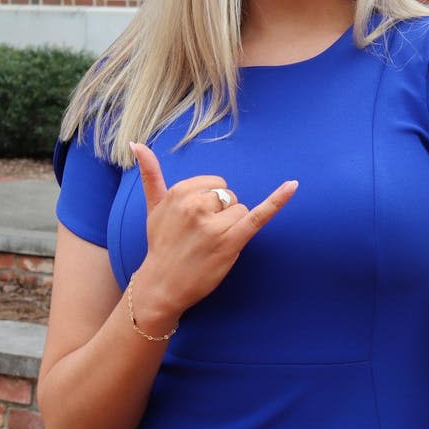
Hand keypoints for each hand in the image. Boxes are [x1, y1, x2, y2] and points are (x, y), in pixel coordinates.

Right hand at [128, 142, 297, 322]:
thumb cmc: (162, 244)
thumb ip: (150, 174)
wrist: (162, 285)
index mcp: (179, 192)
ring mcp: (214, 225)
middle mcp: (196, 205)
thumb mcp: (154, 207)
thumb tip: (136, 143)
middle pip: (230, 196)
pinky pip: (258, 215)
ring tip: (211, 244)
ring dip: (233, 227)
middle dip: (222, 214)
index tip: (195, 221)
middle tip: (202, 236)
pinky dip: (277, 200)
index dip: (211, 203)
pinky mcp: (231, 241)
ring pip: (241, 210)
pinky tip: (293, 186)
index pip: (216, 185)